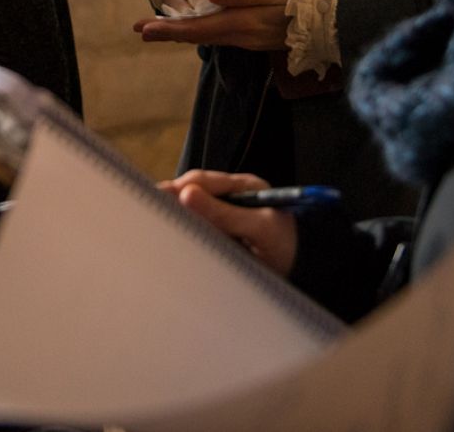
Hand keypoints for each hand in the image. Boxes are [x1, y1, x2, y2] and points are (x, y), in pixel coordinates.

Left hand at [134, 0, 299, 49]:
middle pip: (198, 34)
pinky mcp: (254, 36)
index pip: (198, 27)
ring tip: (157, 27)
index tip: (142, 28)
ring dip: (182, 31)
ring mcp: (248, 38)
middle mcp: (241, 35)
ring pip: (207, 35)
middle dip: (168, 31)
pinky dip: (200, 30)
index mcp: (244, 22)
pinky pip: (219, 34)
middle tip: (138, 28)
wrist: (334, 19)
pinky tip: (193, 25)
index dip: (169, 28)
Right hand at [159, 170, 297, 273]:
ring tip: (154, 223)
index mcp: (244, 186)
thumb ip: (224, 213)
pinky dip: (185, 231)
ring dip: (177, 216)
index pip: (204, 180)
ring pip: (192, 210)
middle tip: (149, 209)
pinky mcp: (221, 233)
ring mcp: (225, 215)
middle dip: (173, 200)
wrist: (304, 274)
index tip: (160, 197)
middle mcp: (232, 196)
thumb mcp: (258, 228)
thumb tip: (185, 194)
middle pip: (193, 192)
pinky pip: (197, 228)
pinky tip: (172, 237)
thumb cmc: (287, 246)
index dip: (181, 188)